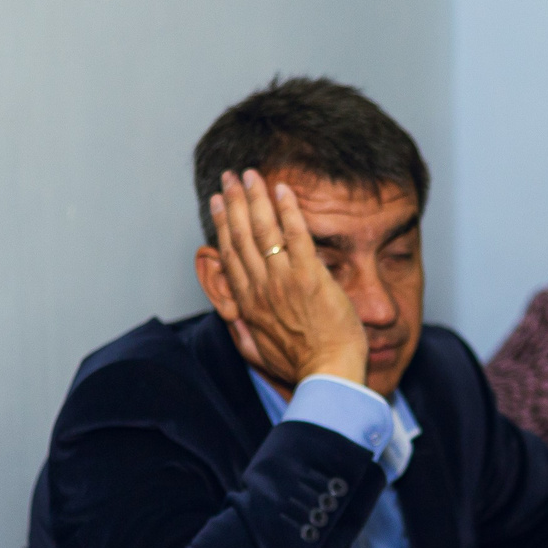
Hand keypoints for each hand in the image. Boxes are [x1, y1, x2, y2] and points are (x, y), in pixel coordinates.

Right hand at [207, 170, 367, 386]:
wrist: (328, 374)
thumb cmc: (300, 367)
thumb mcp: (258, 353)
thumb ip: (243, 331)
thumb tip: (231, 316)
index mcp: (248, 303)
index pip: (230, 254)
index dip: (223, 224)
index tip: (219, 202)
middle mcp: (260, 287)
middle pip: (241, 235)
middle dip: (234, 201)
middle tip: (229, 176)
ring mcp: (284, 280)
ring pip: (263, 231)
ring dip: (255, 198)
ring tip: (251, 174)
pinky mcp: (310, 277)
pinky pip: (297, 236)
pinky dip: (288, 210)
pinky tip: (283, 189)